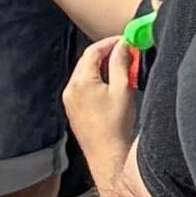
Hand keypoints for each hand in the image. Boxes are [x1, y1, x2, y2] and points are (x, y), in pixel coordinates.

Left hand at [62, 37, 139, 191]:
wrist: (107, 155)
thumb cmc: (116, 125)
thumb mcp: (123, 89)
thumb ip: (121, 63)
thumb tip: (123, 45)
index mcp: (81, 82)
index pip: (92, 51)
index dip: (110, 43)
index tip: (125, 41)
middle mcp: (70, 90)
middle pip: (87, 61)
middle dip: (106, 54)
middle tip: (125, 52)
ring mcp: (70, 101)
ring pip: (85, 74)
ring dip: (102, 67)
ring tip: (122, 68)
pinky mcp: (73, 110)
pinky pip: (83, 87)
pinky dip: (97, 80)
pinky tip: (112, 85)